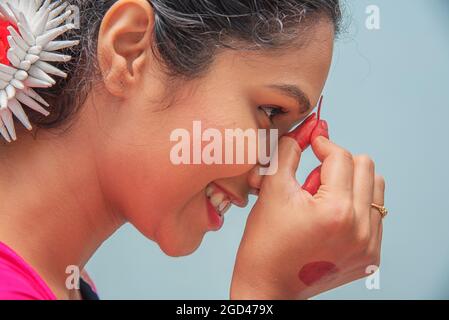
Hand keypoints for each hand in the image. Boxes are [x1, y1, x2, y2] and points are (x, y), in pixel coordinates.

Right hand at [230, 114, 384, 298]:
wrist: (268, 285)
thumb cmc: (265, 243)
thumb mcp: (272, 189)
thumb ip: (289, 151)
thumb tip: (308, 128)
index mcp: (336, 211)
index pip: (341, 157)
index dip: (323, 144)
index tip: (310, 144)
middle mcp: (360, 229)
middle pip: (366, 167)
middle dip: (338, 164)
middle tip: (313, 181)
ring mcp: (368, 245)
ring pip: (375, 189)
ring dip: (350, 184)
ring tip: (323, 200)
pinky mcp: (370, 257)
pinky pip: (375, 214)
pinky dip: (355, 207)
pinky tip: (330, 218)